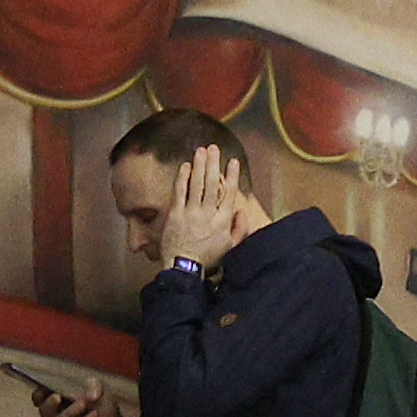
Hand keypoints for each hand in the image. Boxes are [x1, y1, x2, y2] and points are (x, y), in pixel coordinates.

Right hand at [29, 380, 124, 416]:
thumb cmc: (101, 405)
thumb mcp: (100, 389)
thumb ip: (95, 384)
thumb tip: (90, 389)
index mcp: (60, 397)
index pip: (41, 396)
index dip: (39, 394)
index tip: (44, 389)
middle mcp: (59, 412)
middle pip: (44, 410)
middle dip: (48, 403)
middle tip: (57, 397)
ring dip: (70, 411)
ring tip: (83, 403)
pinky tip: (95, 414)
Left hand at [158, 145, 246, 268]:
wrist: (184, 268)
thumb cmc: (208, 258)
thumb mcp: (231, 246)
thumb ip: (239, 228)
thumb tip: (241, 210)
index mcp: (223, 220)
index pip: (229, 192)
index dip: (231, 175)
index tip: (233, 161)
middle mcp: (208, 213)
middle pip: (212, 183)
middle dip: (213, 163)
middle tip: (214, 148)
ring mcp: (191, 213)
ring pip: (197, 184)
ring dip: (199, 166)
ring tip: (201, 150)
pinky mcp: (176, 215)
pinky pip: (180, 192)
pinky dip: (182, 178)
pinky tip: (185, 166)